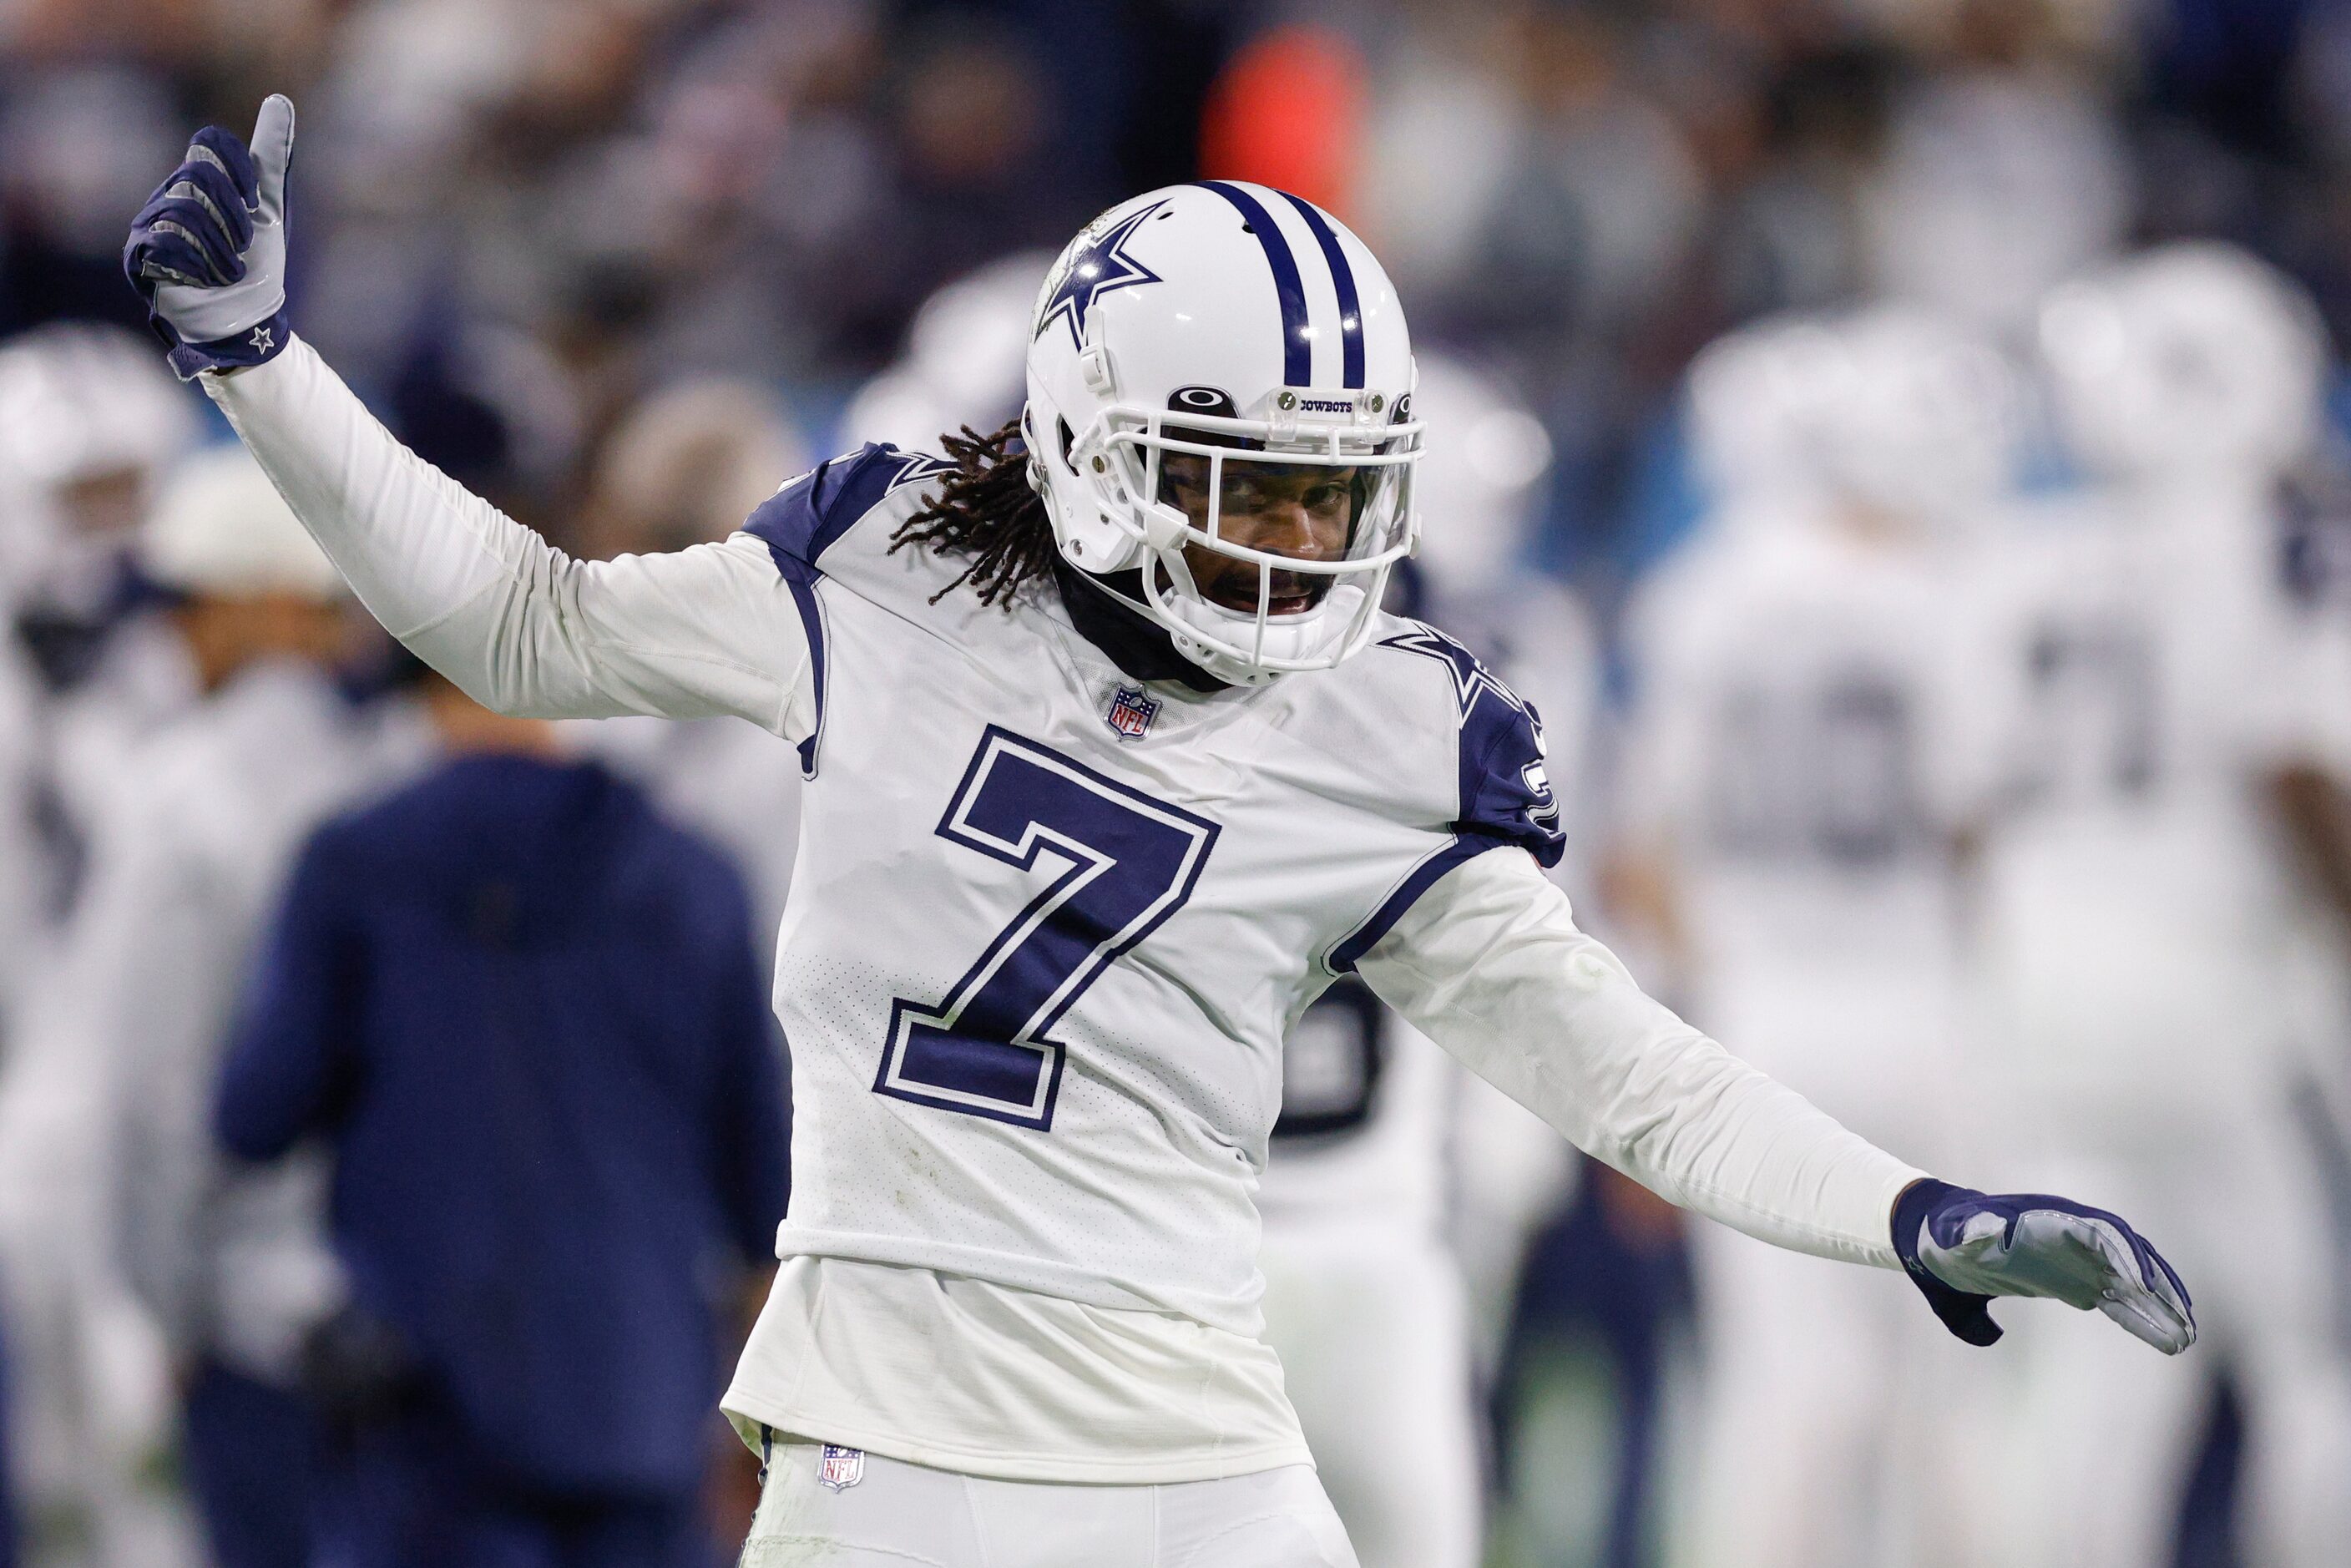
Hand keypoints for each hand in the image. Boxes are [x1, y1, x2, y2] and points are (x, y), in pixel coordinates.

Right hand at [123, 95, 294, 379]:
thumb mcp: (268, 208)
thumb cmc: (256, 266)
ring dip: (220, 247)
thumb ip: (270, 156)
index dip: (237, 167)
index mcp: (198, 181)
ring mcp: (149, 225)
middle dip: (233, 214)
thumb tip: (279, 101)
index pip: (209, 144)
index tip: (255, 199)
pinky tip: (206, 279)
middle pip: (198, 175)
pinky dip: (198, 263)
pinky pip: (164, 241)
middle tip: (245, 245)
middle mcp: (169, 196)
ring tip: (229, 270)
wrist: (245, 321)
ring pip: (183, 210)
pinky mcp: (139, 257)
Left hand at [1892, 1178, 2195, 1354]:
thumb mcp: (1952, 1233)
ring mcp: (2080, 1260)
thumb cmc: (1946, 1233)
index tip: (2144, 1285)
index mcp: (2050, 1220)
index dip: (2126, 1254)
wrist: (1938, 1239)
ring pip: (2132, 1282)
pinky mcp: (2078, 1283)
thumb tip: (1991, 1233)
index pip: (2102, 1232)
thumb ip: (1971, 1232)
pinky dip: (2142, 1320)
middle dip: (2158, 1286)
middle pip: (2130, 1256)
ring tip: (2187, 1340)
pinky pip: (2119, 1302)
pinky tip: (2168, 1342)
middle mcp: (2075, 1236)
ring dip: (2160, 1308)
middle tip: (2185, 1321)